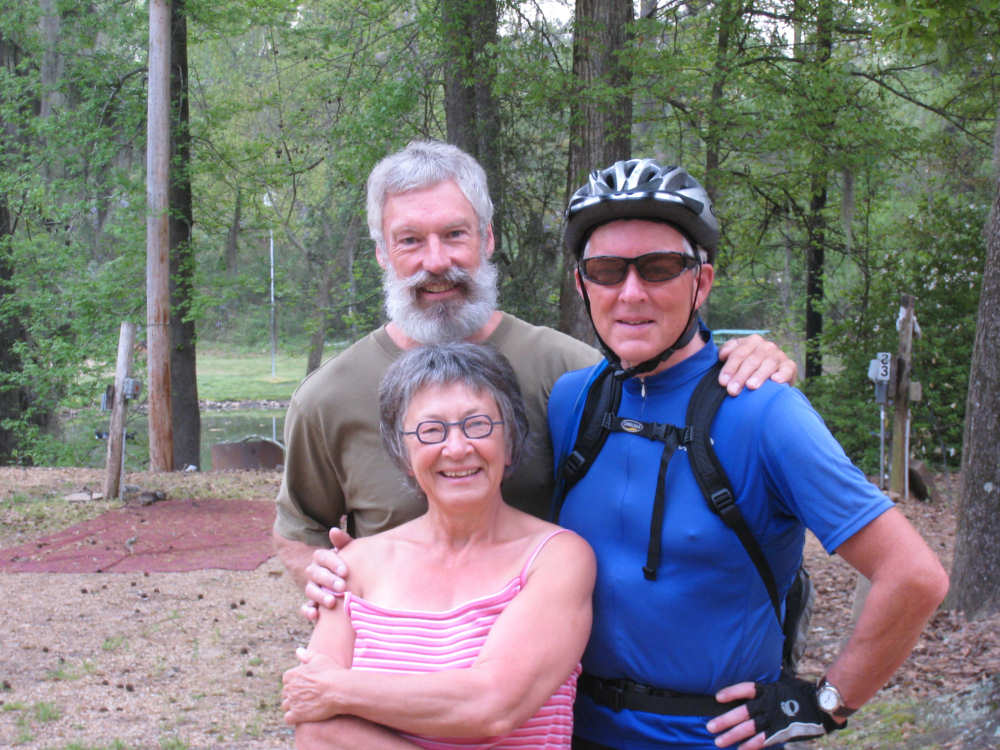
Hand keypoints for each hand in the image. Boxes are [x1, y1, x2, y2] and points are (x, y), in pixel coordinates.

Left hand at [282, 647, 343, 724]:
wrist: (339, 690)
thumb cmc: (331, 672)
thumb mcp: (320, 659)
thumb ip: (307, 655)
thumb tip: (298, 651)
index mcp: (291, 674)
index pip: (287, 679)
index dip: (296, 682)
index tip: (305, 684)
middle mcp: (289, 688)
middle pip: (286, 692)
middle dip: (294, 694)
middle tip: (308, 695)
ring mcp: (292, 702)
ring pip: (286, 705)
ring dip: (293, 706)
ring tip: (306, 706)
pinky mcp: (296, 715)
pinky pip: (288, 718)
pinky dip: (293, 717)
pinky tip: (303, 715)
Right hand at [301, 526, 353, 621]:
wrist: (359, 586)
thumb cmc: (355, 567)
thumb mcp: (353, 554)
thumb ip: (345, 543)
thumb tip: (333, 531)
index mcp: (324, 559)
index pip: (321, 556)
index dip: (332, 563)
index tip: (345, 571)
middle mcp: (316, 572)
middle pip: (314, 573)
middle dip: (327, 580)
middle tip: (342, 587)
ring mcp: (314, 589)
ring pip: (310, 590)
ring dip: (319, 596)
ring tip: (331, 602)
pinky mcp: (314, 605)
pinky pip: (306, 608)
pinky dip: (308, 611)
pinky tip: (315, 615)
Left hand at [706, 678, 841, 747]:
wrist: (823, 706)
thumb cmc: (802, 692)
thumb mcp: (783, 683)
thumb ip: (768, 684)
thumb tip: (758, 678)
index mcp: (768, 690)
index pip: (746, 689)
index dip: (731, 692)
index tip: (717, 697)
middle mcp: (769, 704)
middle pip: (743, 712)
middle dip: (725, 720)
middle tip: (710, 726)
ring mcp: (775, 719)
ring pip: (749, 728)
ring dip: (732, 735)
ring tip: (718, 741)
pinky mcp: (782, 732)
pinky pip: (763, 740)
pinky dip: (751, 745)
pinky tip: (740, 749)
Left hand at [717, 334, 797, 395]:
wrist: (771, 377)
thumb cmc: (748, 368)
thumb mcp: (737, 358)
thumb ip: (728, 352)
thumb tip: (722, 355)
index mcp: (752, 341)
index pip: (738, 353)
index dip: (729, 367)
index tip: (722, 382)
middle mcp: (766, 346)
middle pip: (751, 360)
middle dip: (740, 375)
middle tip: (732, 390)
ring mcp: (779, 355)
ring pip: (768, 364)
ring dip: (759, 375)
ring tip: (750, 386)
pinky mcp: (790, 366)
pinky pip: (787, 369)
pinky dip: (782, 374)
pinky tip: (775, 381)